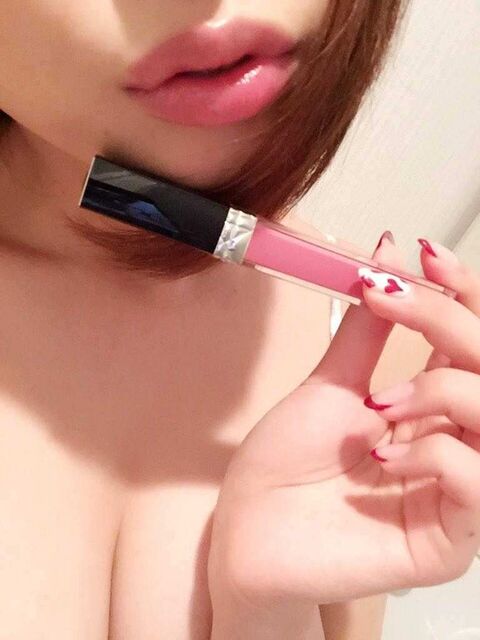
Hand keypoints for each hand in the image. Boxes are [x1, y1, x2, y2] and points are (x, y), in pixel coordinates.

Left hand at [208, 235, 479, 607]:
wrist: (250, 526)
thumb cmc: (287, 459)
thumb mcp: (332, 382)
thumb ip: (372, 326)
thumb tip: (391, 252)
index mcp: (433, 406)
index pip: (474, 343)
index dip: (463, 296)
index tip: (427, 256)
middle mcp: (456, 442)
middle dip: (453, 325)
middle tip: (395, 306)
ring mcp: (458, 492)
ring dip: (443, 391)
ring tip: (380, 403)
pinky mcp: (451, 540)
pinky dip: (439, 453)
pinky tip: (386, 455)